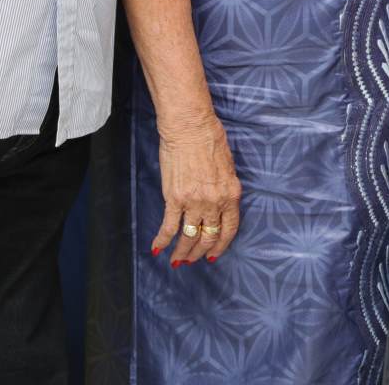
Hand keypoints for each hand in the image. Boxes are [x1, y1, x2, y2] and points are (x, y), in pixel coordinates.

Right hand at [152, 110, 241, 266]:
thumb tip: (219, 204)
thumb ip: (225, 188)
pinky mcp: (174, 198)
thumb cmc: (211, 139)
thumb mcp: (228, 166)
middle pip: (208, 236)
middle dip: (200, 252)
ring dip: (182, 252)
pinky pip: (169, 226)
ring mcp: (194, 202)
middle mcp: (215, 202)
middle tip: (193, 260)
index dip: (221, 245)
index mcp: (231, 194)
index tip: (214, 254)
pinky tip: (157, 248)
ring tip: (178, 261)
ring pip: (189, 236)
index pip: (229, 229)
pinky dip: (162, 240)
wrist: (190, 127)